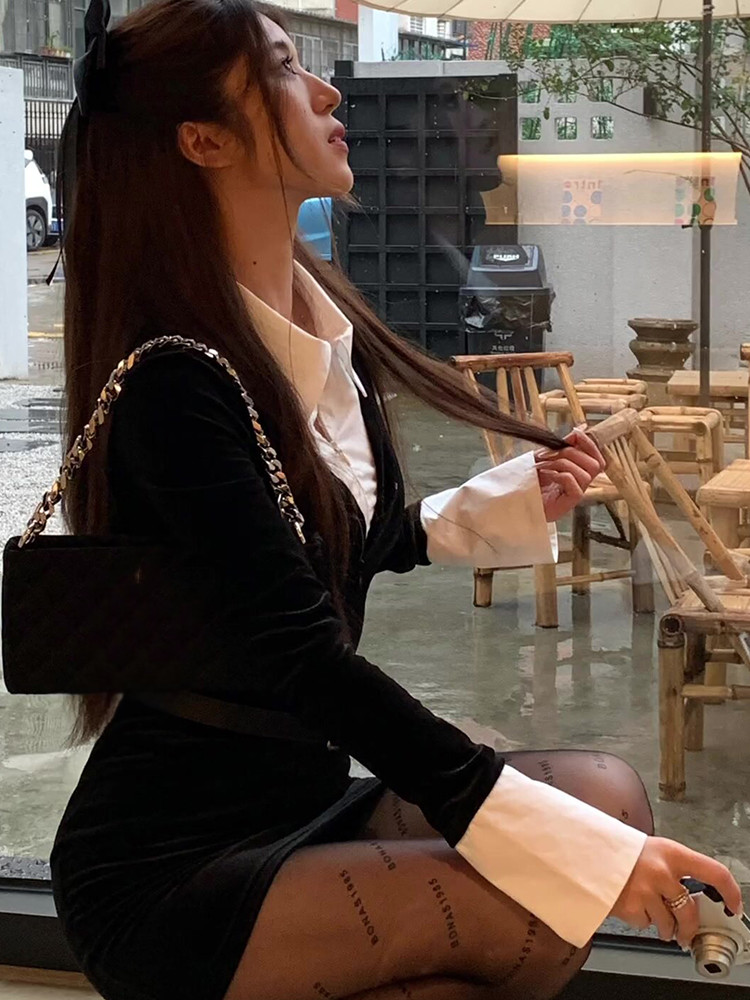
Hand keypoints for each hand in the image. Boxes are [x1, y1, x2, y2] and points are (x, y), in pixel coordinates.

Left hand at [534, 427, 605, 521]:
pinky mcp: (569, 503)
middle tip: (547, 454)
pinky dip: (559, 475)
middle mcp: (582, 483)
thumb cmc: (532, 480)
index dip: (589, 443)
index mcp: (580, 471)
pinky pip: (574, 485)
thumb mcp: (547, 456)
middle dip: (570, 453)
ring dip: (561, 464)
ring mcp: (577, 493)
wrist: (518, 499)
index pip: (597, 457)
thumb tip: (582, 427)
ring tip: (542, 465)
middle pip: (594, 464)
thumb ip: (563, 444)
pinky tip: (545, 475)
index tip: (574, 433)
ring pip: (585, 474)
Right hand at [611, 837, 742, 948]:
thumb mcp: (651, 850)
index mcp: (671, 853)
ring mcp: (645, 890)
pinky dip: (640, 920)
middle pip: (690, 912)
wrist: (584, 850)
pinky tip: (629, 904)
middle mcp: (661, 872)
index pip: (714, 872)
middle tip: (685, 934)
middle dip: (689, 929)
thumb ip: (673, 870)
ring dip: (663, 927)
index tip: (733, 905)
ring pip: (668, 924)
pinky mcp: (629, 906)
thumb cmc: (618, 849)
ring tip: (651, 915)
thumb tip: (691, 896)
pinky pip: (644, 924)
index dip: (730, 892)